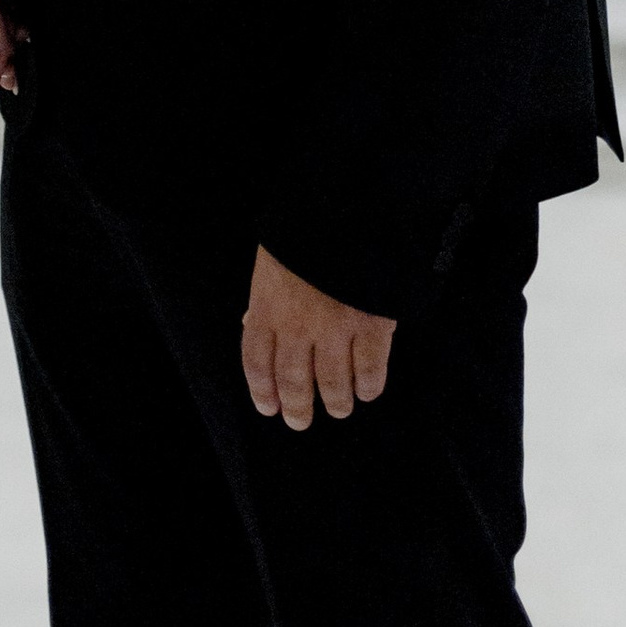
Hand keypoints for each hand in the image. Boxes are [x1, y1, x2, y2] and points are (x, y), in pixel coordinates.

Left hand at [241, 246, 393, 431]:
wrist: (351, 204)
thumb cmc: (307, 228)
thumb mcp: (272, 258)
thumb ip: (264, 296)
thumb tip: (252, 326)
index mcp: (268, 304)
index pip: (256, 362)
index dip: (262, 391)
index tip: (269, 408)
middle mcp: (298, 324)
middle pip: (293, 381)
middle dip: (297, 407)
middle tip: (301, 422)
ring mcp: (336, 327)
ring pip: (332, 383)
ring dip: (335, 402)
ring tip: (338, 409)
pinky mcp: (373, 325)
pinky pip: (371, 370)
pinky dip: (369, 387)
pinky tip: (367, 391)